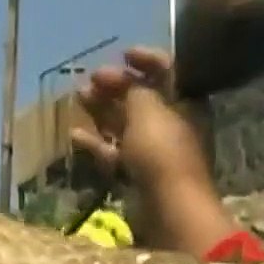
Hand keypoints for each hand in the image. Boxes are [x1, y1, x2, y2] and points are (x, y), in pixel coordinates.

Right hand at [72, 47, 216, 233]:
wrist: (169, 210)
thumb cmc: (163, 151)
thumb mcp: (148, 108)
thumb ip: (134, 88)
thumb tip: (125, 80)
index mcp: (187, 103)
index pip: (170, 72)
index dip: (146, 59)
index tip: (123, 53)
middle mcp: (174, 125)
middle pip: (143, 98)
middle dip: (117, 84)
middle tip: (92, 78)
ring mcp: (156, 152)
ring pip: (126, 124)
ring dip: (103, 109)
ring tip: (79, 96)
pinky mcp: (139, 176)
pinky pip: (116, 154)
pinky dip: (98, 143)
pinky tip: (76, 133)